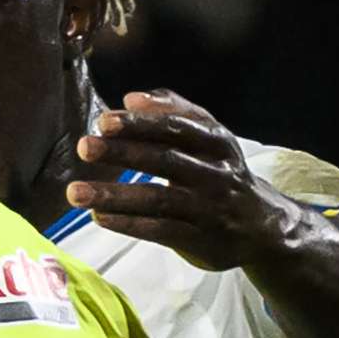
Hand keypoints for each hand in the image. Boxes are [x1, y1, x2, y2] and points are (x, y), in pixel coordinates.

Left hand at [66, 90, 302, 270]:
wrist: (263, 228)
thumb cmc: (221, 173)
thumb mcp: (210, 138)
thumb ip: (175, 111)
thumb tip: (131, 97)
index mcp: (217, 143)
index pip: (178, 128)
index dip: (142, 123)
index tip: (104, 120)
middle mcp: (215, 174)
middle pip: (166, 160)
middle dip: (123, 153)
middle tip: (85, 147)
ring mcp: (208, 209)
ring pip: (158, 200)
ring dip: (114, 195)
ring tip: (75, 192)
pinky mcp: (200, 240)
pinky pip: (160, 231)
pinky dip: (128, 224)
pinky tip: (98, 216)